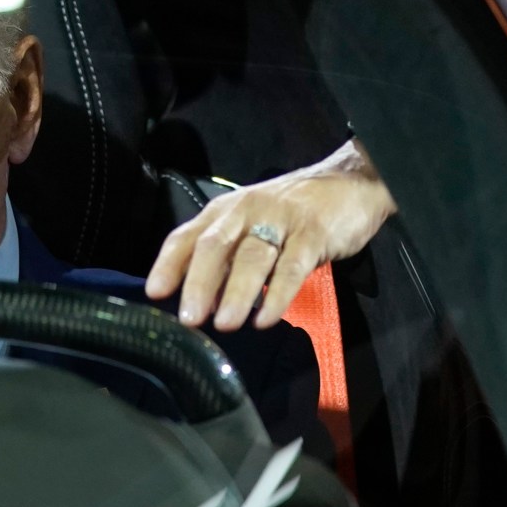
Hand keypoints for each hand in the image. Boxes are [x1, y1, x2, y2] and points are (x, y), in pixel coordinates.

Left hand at [146, 141, 395, 329]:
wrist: (351, 182)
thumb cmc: (294, 211)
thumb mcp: (252, 224)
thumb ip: (227, 256)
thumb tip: (197, 299)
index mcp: (226, 211)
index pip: (187, 235)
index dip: (169, 264)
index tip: (154, 294)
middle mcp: (247, 210)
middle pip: (216, 246)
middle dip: (199, 284)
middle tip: (190, 320)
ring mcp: (281, 219)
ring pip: (253, 257)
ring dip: (237, 293)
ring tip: (225, 325)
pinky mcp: (313, 233)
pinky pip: (292, 266)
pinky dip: (278, 294)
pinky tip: (266, 319)